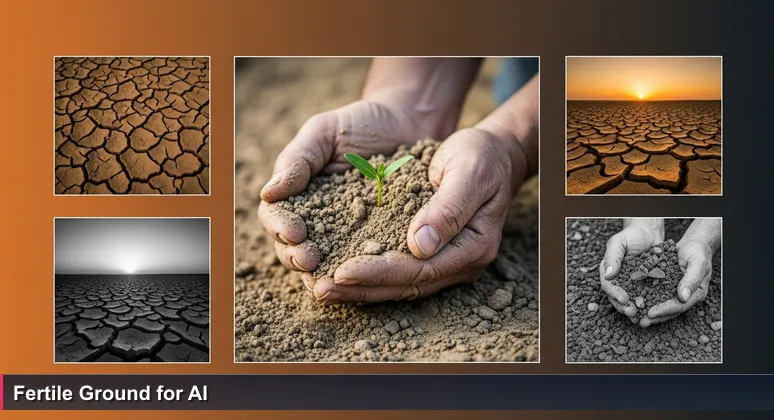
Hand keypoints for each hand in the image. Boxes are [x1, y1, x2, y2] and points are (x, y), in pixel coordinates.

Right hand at [259, 99, 445, 272]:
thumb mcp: (325, 132)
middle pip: (294, 249)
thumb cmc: (361, 124)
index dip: (281, 228)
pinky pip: (365, 262)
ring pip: (325, 264)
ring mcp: (346, 236)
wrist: (407, 124)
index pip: (277, 218)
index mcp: (297, 196)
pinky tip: (366, 277)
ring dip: (324, 273)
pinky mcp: (377, 243)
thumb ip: (297, 160)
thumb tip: (270, 192)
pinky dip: (362, 273)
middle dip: (298, 257)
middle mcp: (317, 221)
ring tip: (331, 278)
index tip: (294, 232)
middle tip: (310, 260)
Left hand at [310, 126, 527, 302]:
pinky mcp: (434, 255)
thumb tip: (419, 246)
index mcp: (474, 246)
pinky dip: (370, 275)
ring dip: (361, 288)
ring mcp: (449, 263)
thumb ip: (448, 208)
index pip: (420, 269)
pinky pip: (399, 273)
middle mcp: (462, 263)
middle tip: (320, 289)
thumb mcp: (469, 172)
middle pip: (407, 285)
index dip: (379, 272)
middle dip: (362, 288)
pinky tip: (341, 275)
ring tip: (322, 288)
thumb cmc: (481, 157)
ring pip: (401, 285)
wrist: (494, 153)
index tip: (341, 271)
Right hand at [599, 219, 663, 322]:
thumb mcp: (619, 242)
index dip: (615, 294)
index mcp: (608, 270)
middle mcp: (617, 279)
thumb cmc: (632, 235)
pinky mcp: (643, 285)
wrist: (648, 233)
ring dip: (634, 309)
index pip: (608, 285)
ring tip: (641, 317)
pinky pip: (644, 296)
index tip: (624, 299)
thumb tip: (608, 275)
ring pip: (629, 300)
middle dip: (624, 306)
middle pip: (617, 297)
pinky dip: (647, 304)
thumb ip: (612, 257)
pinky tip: (653, 310)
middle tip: (633, 312)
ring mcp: (630, 283)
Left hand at [639, 237, 713, 326]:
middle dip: (655, 316)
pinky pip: (657, 295)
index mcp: (696, 293)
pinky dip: (647, 299)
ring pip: (662, 305)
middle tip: (641, 322)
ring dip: (650, 312)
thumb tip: (682, 297)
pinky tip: (635, 302)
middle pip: (670, 310)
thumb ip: (691, 279)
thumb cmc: (698, 252)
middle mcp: (687, 296)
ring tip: (636, 317)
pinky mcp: (668, 286)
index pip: (679, 306)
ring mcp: (677, 292)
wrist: (694, 245)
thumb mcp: (697, 263)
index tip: (651, 313)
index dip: (665, 310)